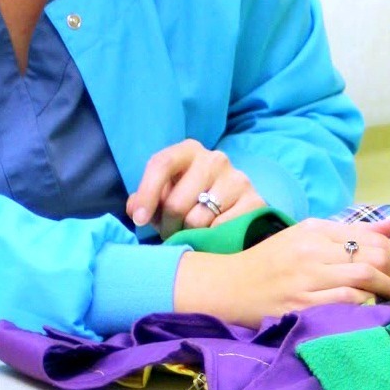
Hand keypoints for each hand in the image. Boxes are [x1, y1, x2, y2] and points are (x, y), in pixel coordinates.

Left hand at [127, 140, 265, 236]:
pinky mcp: (255, 201)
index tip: (139, 220)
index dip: (147, 194)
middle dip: (168, 225)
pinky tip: (213, 234)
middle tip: (171, 232)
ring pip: (197, 220)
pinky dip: (212, 238)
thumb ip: (143, 201)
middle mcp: (215, 159)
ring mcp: (238, 179)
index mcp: (189, 151)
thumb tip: (135, 209)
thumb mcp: (164, 195)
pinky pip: (220, 229)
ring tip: (191, 234)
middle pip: (177, 202)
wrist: (233, 208)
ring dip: (189, 235)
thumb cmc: (189, 199)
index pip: (162, 164)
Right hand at [172, 218, 389, 325]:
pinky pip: (345, 303)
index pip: (373, 238)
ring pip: (363, 278)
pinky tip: (371, 312)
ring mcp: (306, 278)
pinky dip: (366, 307)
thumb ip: (351, 233)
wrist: (225, 286)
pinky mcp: (299, 304)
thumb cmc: (270, 263)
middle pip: (373, 257)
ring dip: (386, 292)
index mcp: (317, 230)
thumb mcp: (308, 237)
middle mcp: (314, 250)